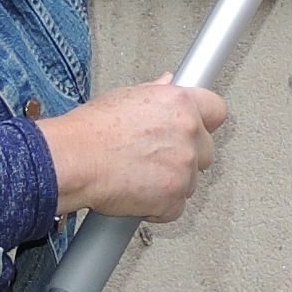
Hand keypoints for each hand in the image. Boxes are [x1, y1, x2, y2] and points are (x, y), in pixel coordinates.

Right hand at [39, 80, 230, 224]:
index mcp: (180, 103)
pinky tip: (138, 195)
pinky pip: (176, 208)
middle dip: (186, 156)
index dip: (206, 121)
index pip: (217, 110)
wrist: (74, 160)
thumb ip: (156, 92)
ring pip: (191, 181)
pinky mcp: (174, 197)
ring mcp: (184, 167)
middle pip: (207, 150)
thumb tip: (167, 83)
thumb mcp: (126, 97)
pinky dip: (160, 208)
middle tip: (157, 157)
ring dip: (171, 182)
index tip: (199, 128)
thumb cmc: (92, 130)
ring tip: (140, 175)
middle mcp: (188, 133)